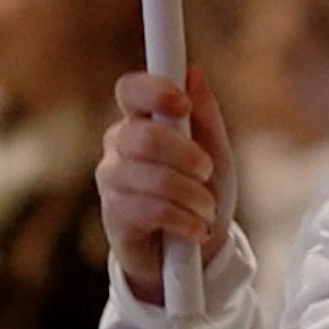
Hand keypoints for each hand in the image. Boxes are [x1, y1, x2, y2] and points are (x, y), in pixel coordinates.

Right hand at [97, 69, 234, 306]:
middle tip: (206, 171)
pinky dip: (182, 219)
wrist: (195, 256)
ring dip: (190, 194)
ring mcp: (112, 180)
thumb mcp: (216, 154)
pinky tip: (195, 228)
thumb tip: (194, 73)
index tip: (182, 106)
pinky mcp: (114, 215)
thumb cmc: (202, 194)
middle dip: (185, 155)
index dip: (153, 91)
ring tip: (206, 209)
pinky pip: (149, 209)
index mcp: (142, 120)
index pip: (130, 89)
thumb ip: (205, 117)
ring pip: (149, 176)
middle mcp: (119, 145)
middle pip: (143, 136)